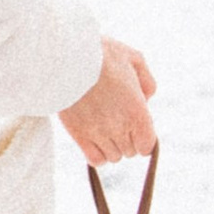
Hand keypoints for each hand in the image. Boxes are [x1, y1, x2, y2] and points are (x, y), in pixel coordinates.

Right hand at [57, 37, 157, 165]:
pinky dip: (98, 154)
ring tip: (103, 126)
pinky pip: (96, 160)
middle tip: (116, 118)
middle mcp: (120, 127)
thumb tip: (147, 99)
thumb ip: (147, 81)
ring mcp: (99, 133)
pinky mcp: (79, 135)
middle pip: (130, 151)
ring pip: (113, 156)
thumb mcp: (134, 58)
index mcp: (137, 111)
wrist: (66, 57)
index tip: (135, 123)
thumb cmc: (100, 54)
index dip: (143, 137)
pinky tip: (93, 138)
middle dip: (127, 137)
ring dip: (112, 145)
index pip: (148, 145)